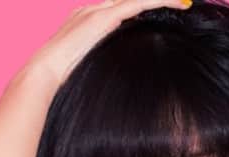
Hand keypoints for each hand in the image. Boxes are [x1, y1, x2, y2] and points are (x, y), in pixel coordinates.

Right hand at [23, 0, 191, 86]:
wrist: (44, 73)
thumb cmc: (63, 77)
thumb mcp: (87, 65)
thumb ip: (99, 59)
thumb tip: (115, 71)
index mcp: (87, 20)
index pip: (121, 8)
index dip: (143, 8)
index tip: (164, 12)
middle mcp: (92, 10)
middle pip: (130, 0)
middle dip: (154, 0)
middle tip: (181, 2)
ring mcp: (97, 11)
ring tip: (184, 1)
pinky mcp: (103, 17)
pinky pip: (137, 4)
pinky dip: (158, 1)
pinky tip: (179, 2)